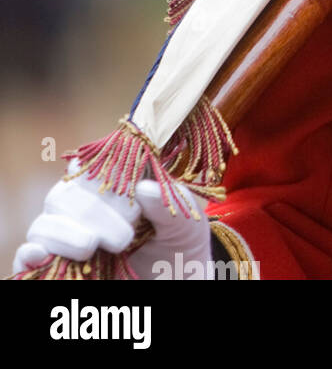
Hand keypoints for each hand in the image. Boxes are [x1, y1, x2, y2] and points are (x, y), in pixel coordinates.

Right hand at [13, 163, 212, 279]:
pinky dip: (29, 254)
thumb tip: (143, 188)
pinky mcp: (56, 266)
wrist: (176, 284)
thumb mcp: (187, 223)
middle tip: (124, 234)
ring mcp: (69, 237)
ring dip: (66, 233)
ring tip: (92, 246)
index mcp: (116, 187)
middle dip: (92, 210)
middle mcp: (86, 209)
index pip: (94, 165)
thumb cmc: (180, 247)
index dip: (106, 174)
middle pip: (66, 194)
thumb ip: (172, 203)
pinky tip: (41, 255)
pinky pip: (26, 255)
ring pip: (44, 223)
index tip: (129, 194)